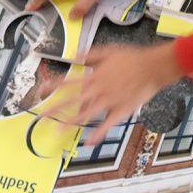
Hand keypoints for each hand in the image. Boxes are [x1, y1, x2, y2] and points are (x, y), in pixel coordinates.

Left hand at [43, 42, 183, 145]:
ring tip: (57, 130)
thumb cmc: (132, 57)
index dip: (55, 85)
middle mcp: (98, 89)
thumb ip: (91, 54)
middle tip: (40, 116)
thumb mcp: (109, 51)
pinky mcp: (120, 111)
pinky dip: (98, 133)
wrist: (152, 67)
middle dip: (55, 108)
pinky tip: (88, 142)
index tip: (42, 90)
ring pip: (86, 114)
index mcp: (95, 75)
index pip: (70, 81)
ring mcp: (108, 102)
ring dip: (71, 122)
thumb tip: (75, 55)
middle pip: (73, 100)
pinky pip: (107, 124)